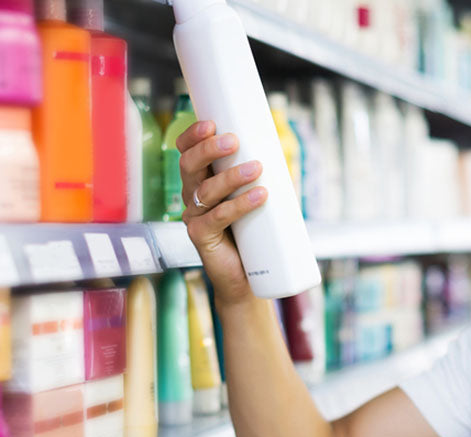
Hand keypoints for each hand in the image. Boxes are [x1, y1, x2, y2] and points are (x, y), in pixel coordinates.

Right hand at [176, 120, 266, 304]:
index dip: (193, 136)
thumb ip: (263, 177)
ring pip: (206, 190)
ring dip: (232, 176)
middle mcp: (192, 197)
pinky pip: (217, 218)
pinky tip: (260, 196)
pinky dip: (239, 205)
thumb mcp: (256, 199)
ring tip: (257, 168)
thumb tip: (283, 152)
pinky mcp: (201, 238)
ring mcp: (194, 218)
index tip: (211, 123)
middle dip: (209, 150)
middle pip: (189, 165)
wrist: (246, 279)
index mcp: (200, 181)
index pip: (186, 152)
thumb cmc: (253, 235)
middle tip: (234, 141)